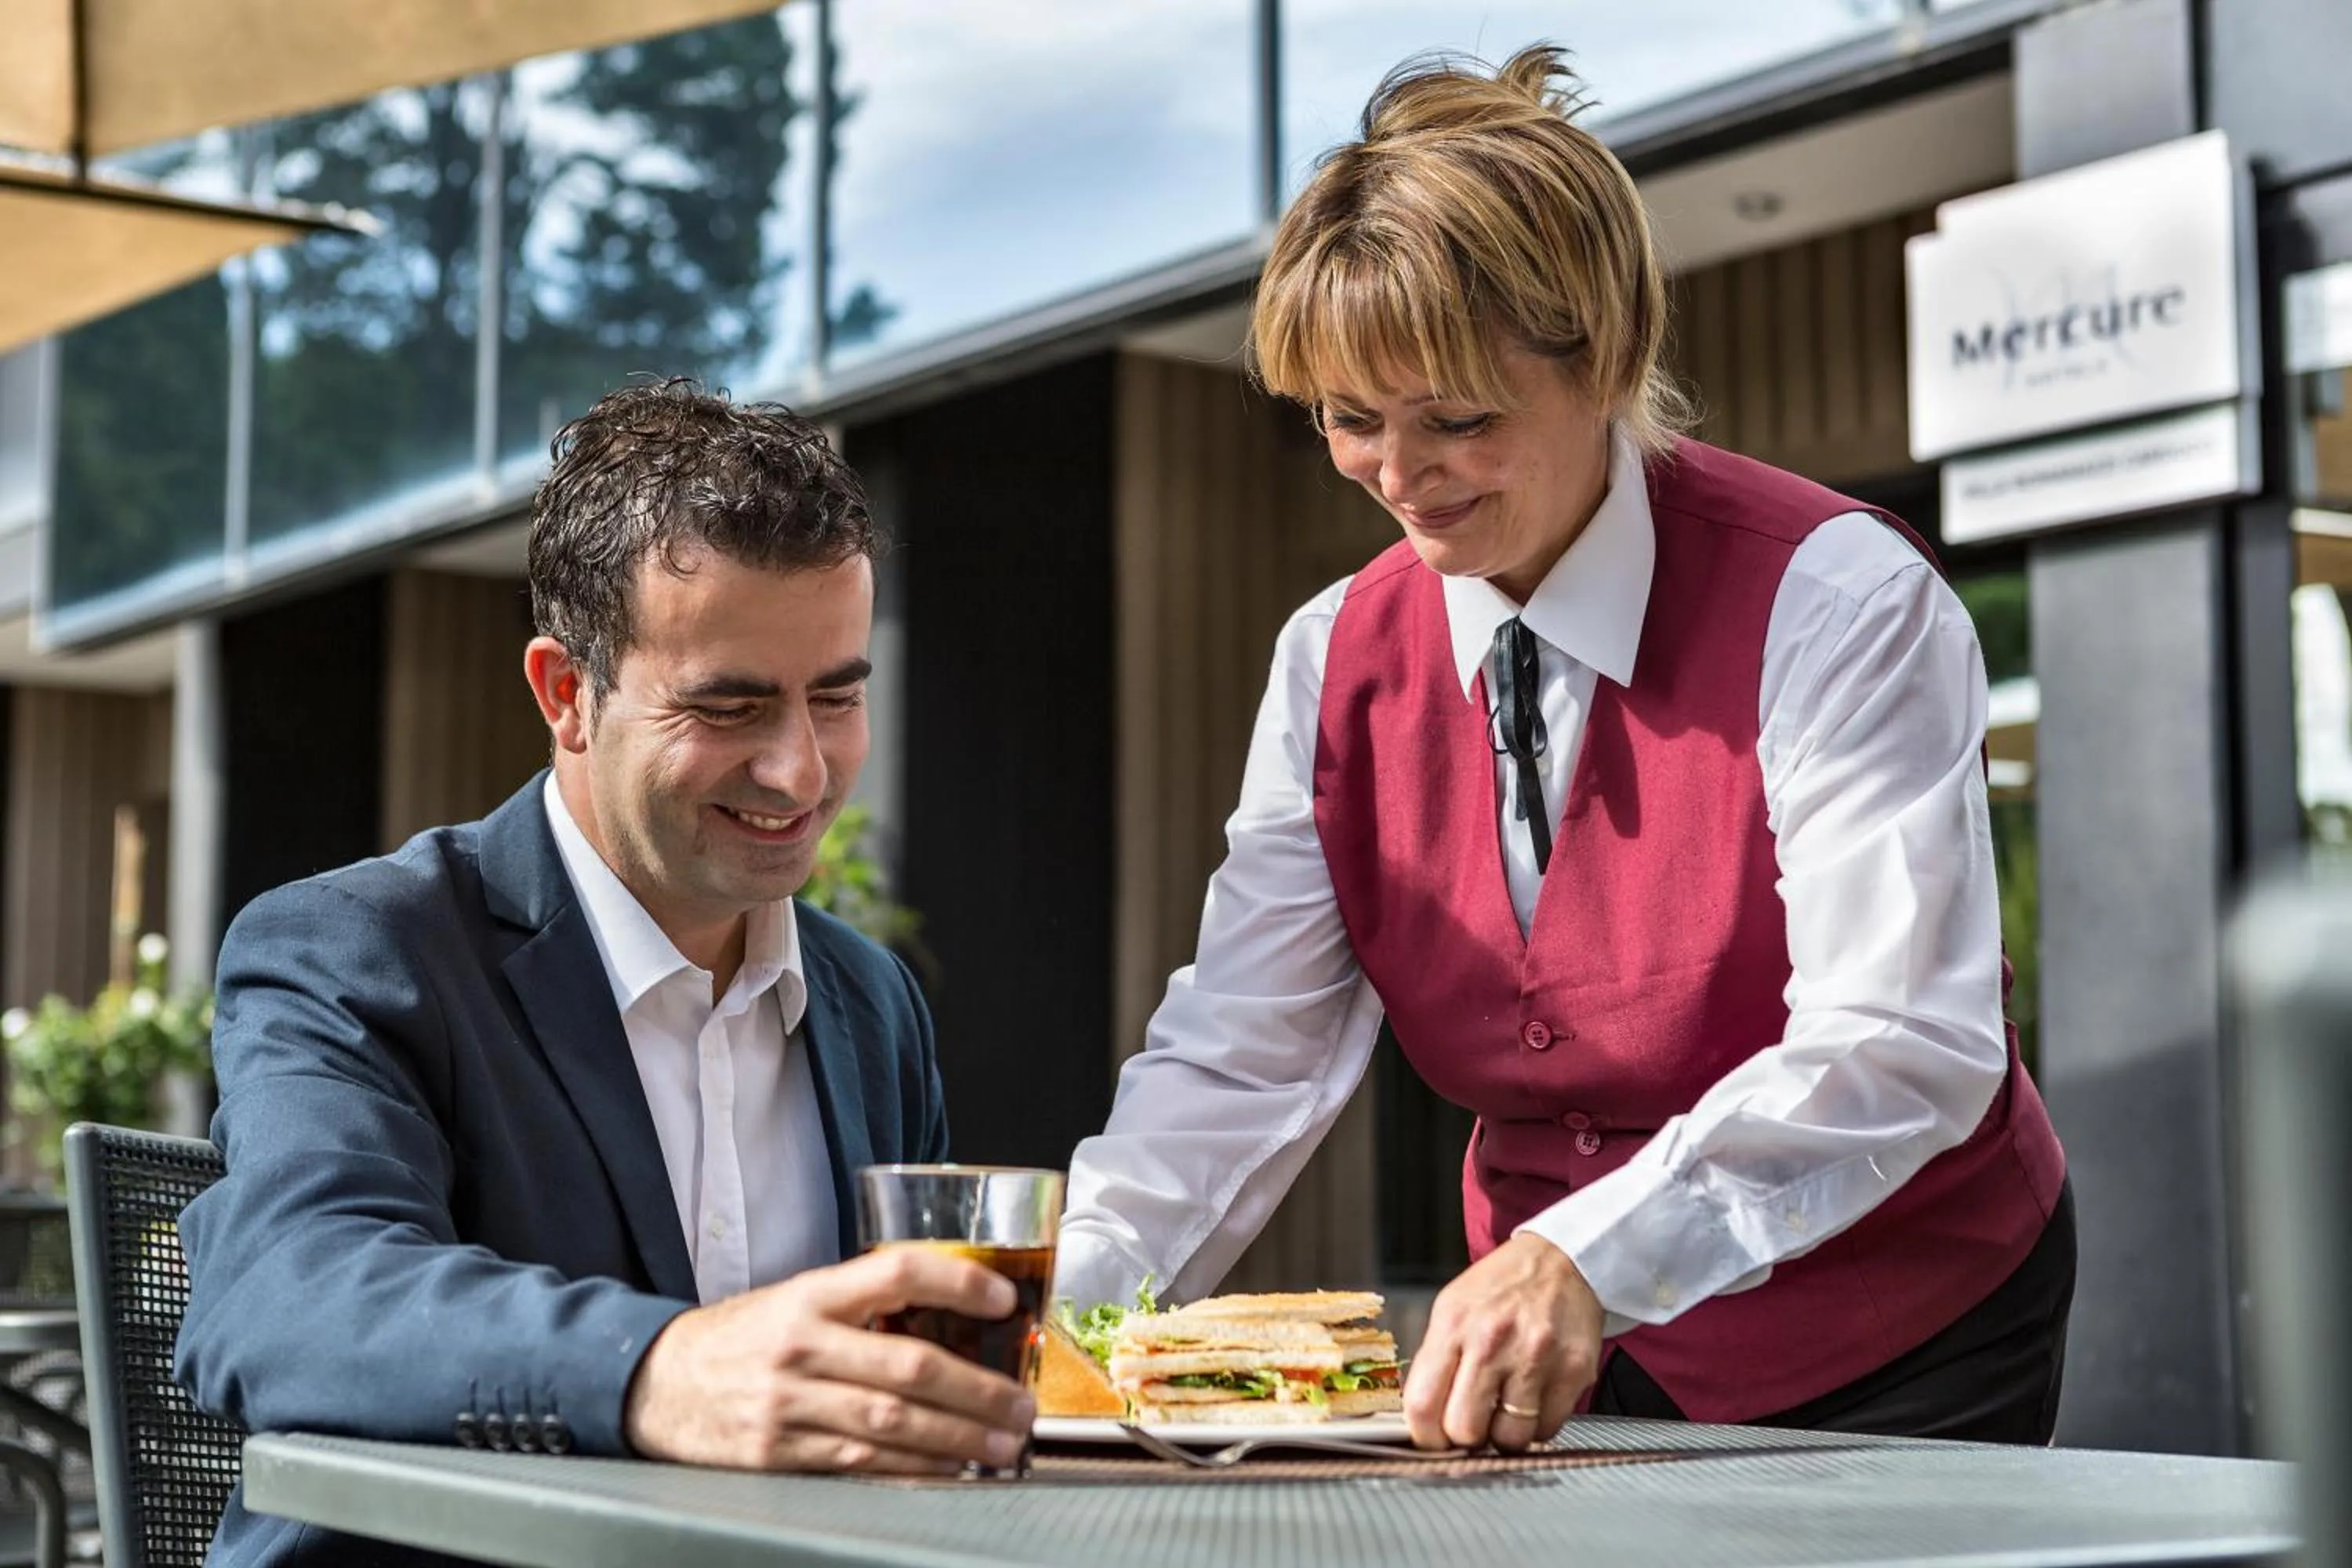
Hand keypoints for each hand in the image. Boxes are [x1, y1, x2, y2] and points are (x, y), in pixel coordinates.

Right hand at [624, 1246, 1036, 1474]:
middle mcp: (801, 1346)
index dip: (958, 1282)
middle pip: (908, 1366)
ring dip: (957, 1439)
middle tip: (1021, 1405)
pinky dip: (913, 1471)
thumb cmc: (740, 1338)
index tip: (1004, 1297)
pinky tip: (948, 1471)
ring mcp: (788, 1404)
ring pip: (891, 1425)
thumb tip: (952, 1312)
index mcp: (810, 1294)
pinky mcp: (778, 1454)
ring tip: (1001, 1445)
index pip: (896, 1272)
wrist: (654, 1383)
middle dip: (977, 1390)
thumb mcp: (794, 1299)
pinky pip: (861, 1466)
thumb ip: (861, 1303)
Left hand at [1404, 1231, 1604, 1451]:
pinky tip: (1535, 1398)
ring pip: (1509, 1438)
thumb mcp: (1453, 1307)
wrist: (1564, 1258)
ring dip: (1505, 1434)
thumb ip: (1436, 1360)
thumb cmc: (1504, 1287)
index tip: (1434, 1439)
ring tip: (1507, 1407)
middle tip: (1474, 1422)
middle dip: (1466, 1437)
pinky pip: (1549, 1429)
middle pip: (1464, 1430)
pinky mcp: (1573, 1371)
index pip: (1422, 1404)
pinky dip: (1539, 1424)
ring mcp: (1536, 1358)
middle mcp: (1492, 1341)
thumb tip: (1423, 1419)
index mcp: (1453, 1324)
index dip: (1425, 1436)